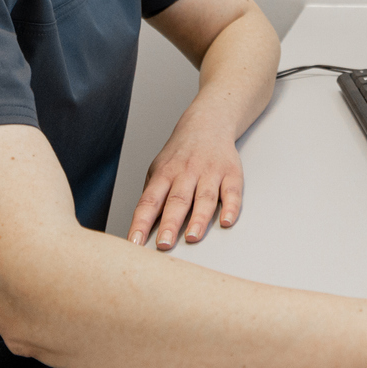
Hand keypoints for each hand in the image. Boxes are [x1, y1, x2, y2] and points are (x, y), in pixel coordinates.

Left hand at [127, 109, 244, 249]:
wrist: (208, 123)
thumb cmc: (180, 155)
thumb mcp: (159, 170)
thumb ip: (153, 197)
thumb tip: (143, 228)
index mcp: (164, 174)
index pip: (149, 202)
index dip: (140, 223)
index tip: (135, 243)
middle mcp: (186, 173)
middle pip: (177, 200)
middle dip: (169, 224)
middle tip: (164, 244)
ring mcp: (210, 172)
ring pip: (204, 197)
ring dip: (198, 218)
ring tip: (192, 237)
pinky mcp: (231, 173)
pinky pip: (232, 191)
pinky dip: (230, 207)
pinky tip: (226, 221)